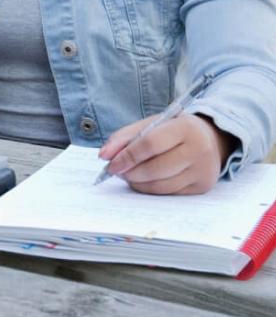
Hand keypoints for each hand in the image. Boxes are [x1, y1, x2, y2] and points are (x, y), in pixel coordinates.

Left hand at [98, 113, 234, 194]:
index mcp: (186, 127)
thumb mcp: (154, 123)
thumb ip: (126, 136)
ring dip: (138, 183)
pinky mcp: (203, 187)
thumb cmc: (176, 129)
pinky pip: (170, 193)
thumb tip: (104, 155)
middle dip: (130, 172)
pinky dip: (151, 189)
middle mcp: (199, 150)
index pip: (150, 144)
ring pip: (161, 185)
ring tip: (128, 176)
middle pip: (155, 168)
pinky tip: (143, 182)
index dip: (127, 156)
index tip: (110, 163)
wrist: (212, 139)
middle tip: (116, 171)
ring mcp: (203, 171)